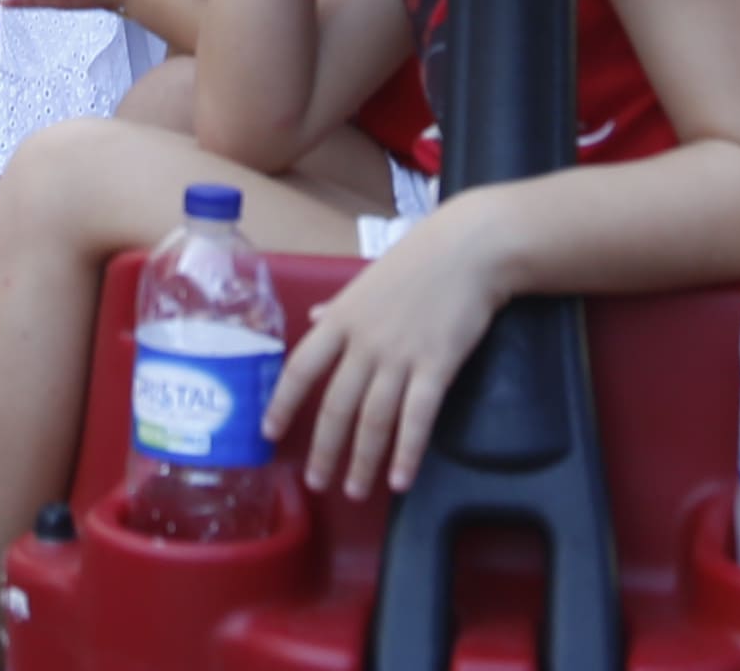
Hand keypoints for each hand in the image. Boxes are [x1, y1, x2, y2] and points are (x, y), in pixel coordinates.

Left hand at [269, 211, 505, 499]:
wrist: (470, 248)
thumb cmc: (419, 260)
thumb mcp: (366, 278)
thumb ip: (338, 305)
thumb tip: (313, 316)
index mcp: (341, 318)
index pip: (301, 369)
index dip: (282, 404)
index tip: (269, 433)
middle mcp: (364, 342)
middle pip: (336, 406)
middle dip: (325, 450)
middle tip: (318, 483)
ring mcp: (400, 356)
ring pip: (373, 420)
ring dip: (363, 461)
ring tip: (355, 491)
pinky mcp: (436, 366)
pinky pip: (416, 419)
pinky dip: (407, 453)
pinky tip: (401, 481)